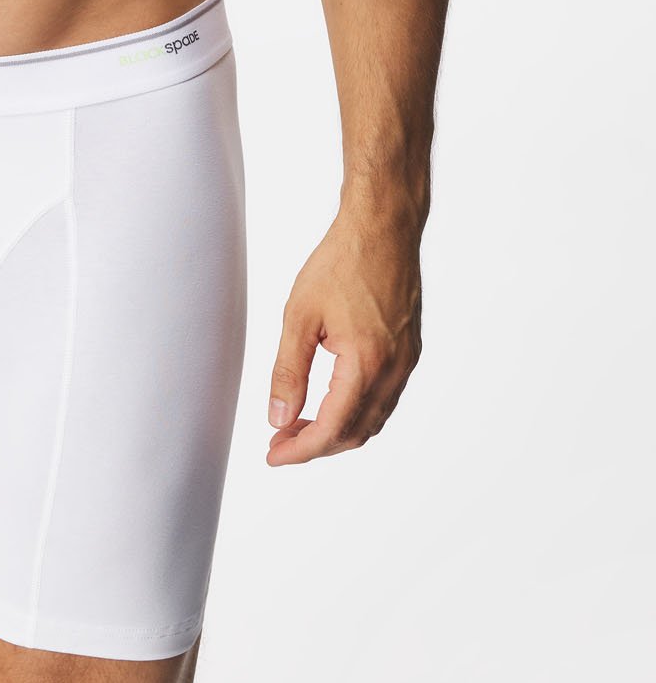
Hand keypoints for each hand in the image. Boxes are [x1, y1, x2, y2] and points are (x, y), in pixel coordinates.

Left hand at [265, 204, 421, 464]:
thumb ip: (289, 371)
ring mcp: (406, 362)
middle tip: (280, 442)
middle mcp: (394, 370)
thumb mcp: (300, 315)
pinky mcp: (409, 351)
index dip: (301, 450)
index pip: (332, 429)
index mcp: (366, 364)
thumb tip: (278, 419)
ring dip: (337, 431)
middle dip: (316, 445)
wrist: (384, 227)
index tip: (273, 455)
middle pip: (355, 433)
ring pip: (373, 419)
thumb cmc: (342, 262)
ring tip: (299, 425)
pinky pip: (384, 398)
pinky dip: (356, 411)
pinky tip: (330, 401)